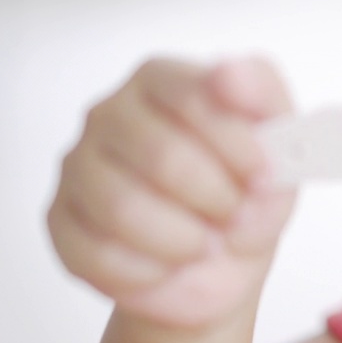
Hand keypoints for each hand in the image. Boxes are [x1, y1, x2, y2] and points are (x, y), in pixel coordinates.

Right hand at [48, 57, 296, 328]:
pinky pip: (97, 253)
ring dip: (183, 238)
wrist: (220, 261)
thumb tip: (229, 72)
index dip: (235, 143)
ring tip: (205, 242)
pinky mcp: (60, 221)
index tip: (264, 174)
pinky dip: (151, 270)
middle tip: (235, 214)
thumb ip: (263, 96)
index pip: (190, 94)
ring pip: (123, 207)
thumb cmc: (246, 193)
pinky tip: (170, 263)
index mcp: (160, 80)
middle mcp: (109, 114)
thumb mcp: (280, 142)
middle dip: (214, 197)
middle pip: (159, 154)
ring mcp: (77, 166)